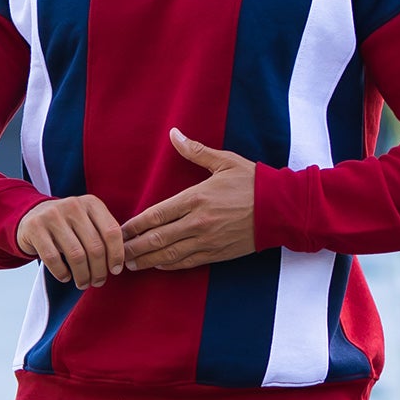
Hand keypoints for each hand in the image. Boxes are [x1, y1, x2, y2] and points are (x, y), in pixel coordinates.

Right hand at [16, 195, 124, 286]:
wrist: (32, 216)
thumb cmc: (67, 225)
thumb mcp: (87, 221)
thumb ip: (103, 235)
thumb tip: (118, 265)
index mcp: (91, 203)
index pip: (112, 232)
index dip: (117, 255)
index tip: (115, 270)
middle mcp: (73, 206)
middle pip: (95, 247)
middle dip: (99, 271)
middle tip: (98, 282)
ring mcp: (52, 215)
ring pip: (76, 255)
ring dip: (82, 276)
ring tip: (83, 283)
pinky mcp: (35, 228)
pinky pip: (53, 259)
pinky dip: (62, 273)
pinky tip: (65, 277)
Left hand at [120, 129, 255, 271]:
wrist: (282, 208)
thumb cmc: (254, 182)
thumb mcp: (225, 161)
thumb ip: (195, 151)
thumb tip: (174, 133)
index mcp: (197, 198)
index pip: (157, 214)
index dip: (135, 225)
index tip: (120, 230)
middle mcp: (198, 222)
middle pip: (158, 238)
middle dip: (134, 247)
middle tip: (116, 252)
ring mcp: (208, 240)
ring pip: (170, 254)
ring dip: (147, 260)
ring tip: (129, 263)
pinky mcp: (218, 253)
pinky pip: (188, 262)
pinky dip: (169, 265)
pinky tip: (157, 265)